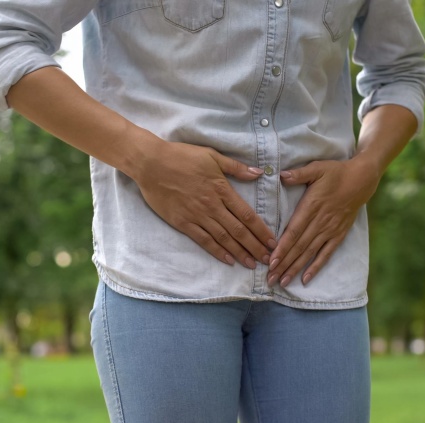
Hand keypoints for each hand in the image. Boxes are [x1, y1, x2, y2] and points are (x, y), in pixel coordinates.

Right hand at [134, 140, 276, 268]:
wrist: (151, 164)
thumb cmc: (182, 156)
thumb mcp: (212, 155)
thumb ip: (236, 167)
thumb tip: (258, 173)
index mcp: (222, 189)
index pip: (247, 215)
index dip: (261, 230)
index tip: (272, 242)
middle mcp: (213, 206)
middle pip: (239, 230)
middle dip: (255, 246)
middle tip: (268, 260)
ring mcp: (197, 216)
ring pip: (224, 238)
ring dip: (240, 252)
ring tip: (252, 264)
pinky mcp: (183, 223)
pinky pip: (203, 240)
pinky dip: (217, 251)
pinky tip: (228, 260)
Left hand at [268, 158, 379, 286]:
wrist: (362, 179)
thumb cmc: (336, 173)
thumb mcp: (317, 168)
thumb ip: (299, 174)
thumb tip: (281, 175)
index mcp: (312, 207)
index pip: (294, 232)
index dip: (282, 248)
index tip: (271, 261)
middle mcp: (320, 222)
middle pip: (299, 247)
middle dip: (283, 264)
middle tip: (270, 279)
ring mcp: (330, 230)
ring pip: (309, 254)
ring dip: (295, 269)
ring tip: (283, 282)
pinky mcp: (338, 235)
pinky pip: (326, 254)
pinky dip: (316, 267)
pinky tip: (306, 279)